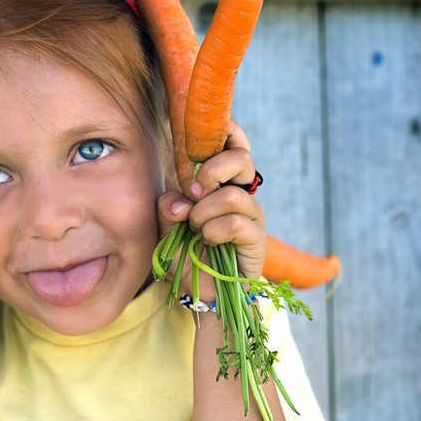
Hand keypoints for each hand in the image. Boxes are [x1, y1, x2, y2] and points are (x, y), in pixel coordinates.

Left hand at [157, 120, 265, 296]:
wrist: (198, 291)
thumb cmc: (184, 253)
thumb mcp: (164, 226)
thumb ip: (166, 206)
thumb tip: (180, 200)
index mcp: (221, 180)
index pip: (234, 142)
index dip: (226, 129)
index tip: (201, 135)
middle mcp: (240, 191)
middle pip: (242, 157)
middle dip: (212, 169)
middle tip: (193, 191)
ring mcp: (251, 214)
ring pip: (233, 194)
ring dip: (205, 212)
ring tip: (195, 228)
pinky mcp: (256, 238)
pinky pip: (236, 223)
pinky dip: (214, 231)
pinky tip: (208, 241)